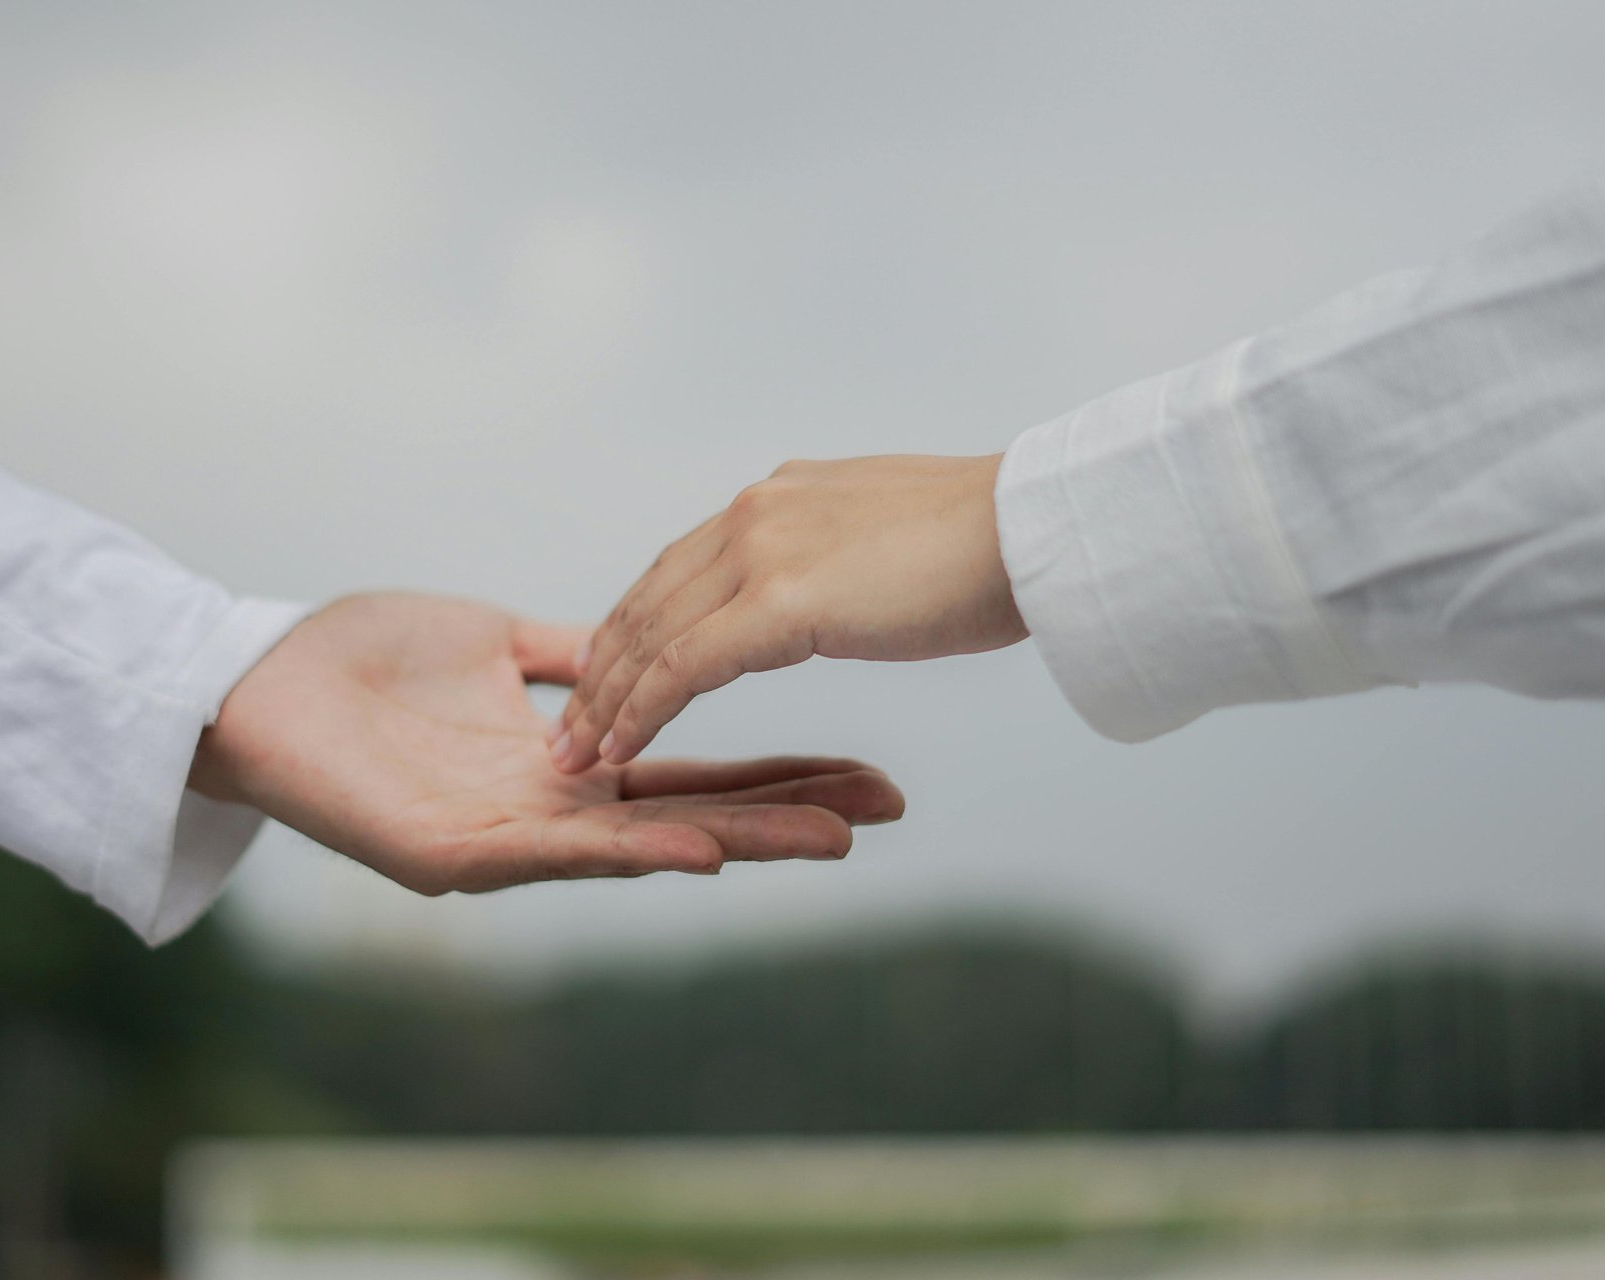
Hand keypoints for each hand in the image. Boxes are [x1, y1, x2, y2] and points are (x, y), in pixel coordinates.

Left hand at [189, 592, 903, 892]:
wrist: (256, 676)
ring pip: (637, 845)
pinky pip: (550, 854)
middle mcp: (548, 813)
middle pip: (687, 815)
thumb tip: (634, 641)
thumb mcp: (493, 640)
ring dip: (735, 841)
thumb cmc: (360, 658)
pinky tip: (698, 849)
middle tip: (884, 812)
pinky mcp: (447, 856)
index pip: (691, 771)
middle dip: (786, 815)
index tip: (862, 767)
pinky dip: (627, 850)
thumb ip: (569, 655)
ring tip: (827, 837)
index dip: (774, 772)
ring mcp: (502, 841)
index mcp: (563, 764)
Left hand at [551, 454, 1024, 772]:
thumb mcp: (891, 536)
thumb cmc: (994, 543)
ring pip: (653, 635)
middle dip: (601, 666)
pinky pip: (685, 668)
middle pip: (649, 599)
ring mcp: (762, 552)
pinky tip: (617, 749)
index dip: (637, 625)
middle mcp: (755, 514)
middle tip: (566, 721)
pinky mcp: (780, 602)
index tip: (605, 671)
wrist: (1037, 526)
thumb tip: (847, 578)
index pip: (680, 566)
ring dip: (606, 698)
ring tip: (574, 752)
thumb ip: (844, 554)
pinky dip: (642, 711)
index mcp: (780, 498)